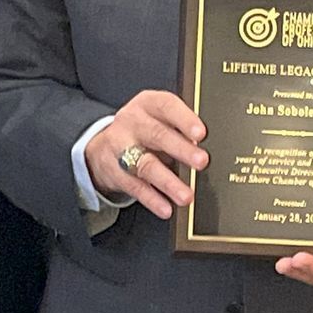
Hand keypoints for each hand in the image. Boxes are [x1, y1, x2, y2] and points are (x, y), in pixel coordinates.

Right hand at [87, 91, 207, 218]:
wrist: (102, 146)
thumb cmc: (144, 129)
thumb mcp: (159, 118)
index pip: (166, 106)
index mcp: (148, 104)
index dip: (184, 119)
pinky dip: (152, 199)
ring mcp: (120, 147)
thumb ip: (181, 127)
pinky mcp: (114, 172)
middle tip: (202, 162)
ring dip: (168, 182)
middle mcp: (132, 122)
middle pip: (157, 135)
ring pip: (146, 165)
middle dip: (181, 150)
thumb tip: (209, 146)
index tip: (202, 134)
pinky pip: (135, 187)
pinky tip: (167, 208)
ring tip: (187, 196)